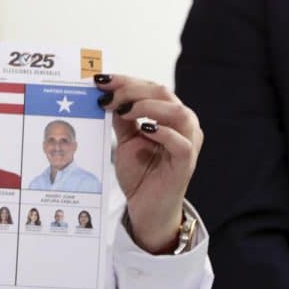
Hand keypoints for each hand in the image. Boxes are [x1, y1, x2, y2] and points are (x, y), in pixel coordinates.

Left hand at [94, 74, 202, 253]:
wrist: (146, 208)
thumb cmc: (140, 173)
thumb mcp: (125, 140)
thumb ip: (122, 118)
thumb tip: (107, 94)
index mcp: (169, 115)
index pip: (150, 88)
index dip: (125, 81)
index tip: (100, 80)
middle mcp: (183, 125)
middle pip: (163, 93)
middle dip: (132, 90)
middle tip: (107, 96)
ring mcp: (188, 143)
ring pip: (179, 113)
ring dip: (148, 106)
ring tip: (125, 110)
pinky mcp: (186, 164)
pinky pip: (182, 143)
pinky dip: (163, 132)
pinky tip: (144, 129)